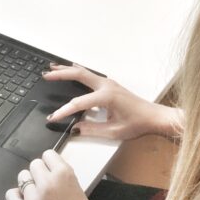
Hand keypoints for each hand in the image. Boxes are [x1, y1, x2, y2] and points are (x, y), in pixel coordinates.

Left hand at [5, 149, 93, 199]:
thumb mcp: (78, 190)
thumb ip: (63, 177)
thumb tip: (51, 169)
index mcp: (64, 175)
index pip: (49, 154)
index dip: (50, 162)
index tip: (52, 168)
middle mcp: (47, 183)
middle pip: (34, 164)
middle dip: (40, 172)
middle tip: (46, 182)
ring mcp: (33, 198)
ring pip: (22, 177)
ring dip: (29, 182)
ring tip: (36, 191)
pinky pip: (11, 194)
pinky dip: (17, 196)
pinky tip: (24, 199)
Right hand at [44, 63, 182, 138]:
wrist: (154, 117)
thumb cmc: (138, 123)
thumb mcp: (114, 131)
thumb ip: (92, 130)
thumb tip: (75, 128)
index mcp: (106, 97)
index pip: (79, 103)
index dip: (64, 111)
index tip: (53, 117)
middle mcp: (106, 86)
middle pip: (79, 75)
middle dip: (61, 74)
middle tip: (46, 75)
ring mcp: (108, 83)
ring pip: (84, 72)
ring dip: (68, 69)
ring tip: (52, 67)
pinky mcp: (109, 85)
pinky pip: (90, 74)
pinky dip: (77, 70)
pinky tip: (71, 68)